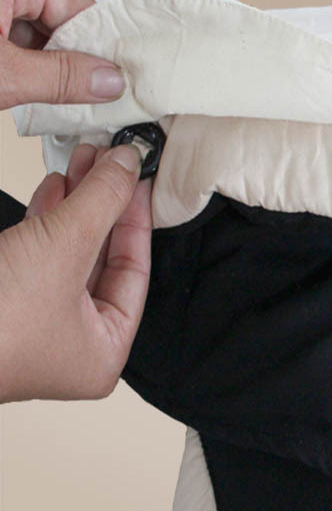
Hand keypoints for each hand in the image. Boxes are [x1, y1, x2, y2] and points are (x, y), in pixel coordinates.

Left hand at [0, 0, 124, 107]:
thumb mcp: (0, 72)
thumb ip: (59, 76)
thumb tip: (111, 81)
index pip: (80, 9)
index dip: (100, 50)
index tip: (118, 84)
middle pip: (62, 18)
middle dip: (72, 60)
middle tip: (91, 99)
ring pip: (38, 29)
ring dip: (46, 64)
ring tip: (56, 96)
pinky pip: (15, 32)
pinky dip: (23, 60)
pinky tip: (29, 85)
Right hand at [0, 143, 151, 401]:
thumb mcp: (64, 246)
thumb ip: (103, 201)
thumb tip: (130, 163)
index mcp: (102, 350)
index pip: (135, 271)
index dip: (137, 217)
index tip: (140, 178)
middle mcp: (72, 342)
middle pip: (102, 257)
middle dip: (105, 203)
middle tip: (112, 161)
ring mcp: (33, 323)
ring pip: (69, 251)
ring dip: (76, 203)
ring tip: (85, 160)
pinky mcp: (4, 302)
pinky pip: (37, 253)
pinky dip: (47, 218)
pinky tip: (55, 185)